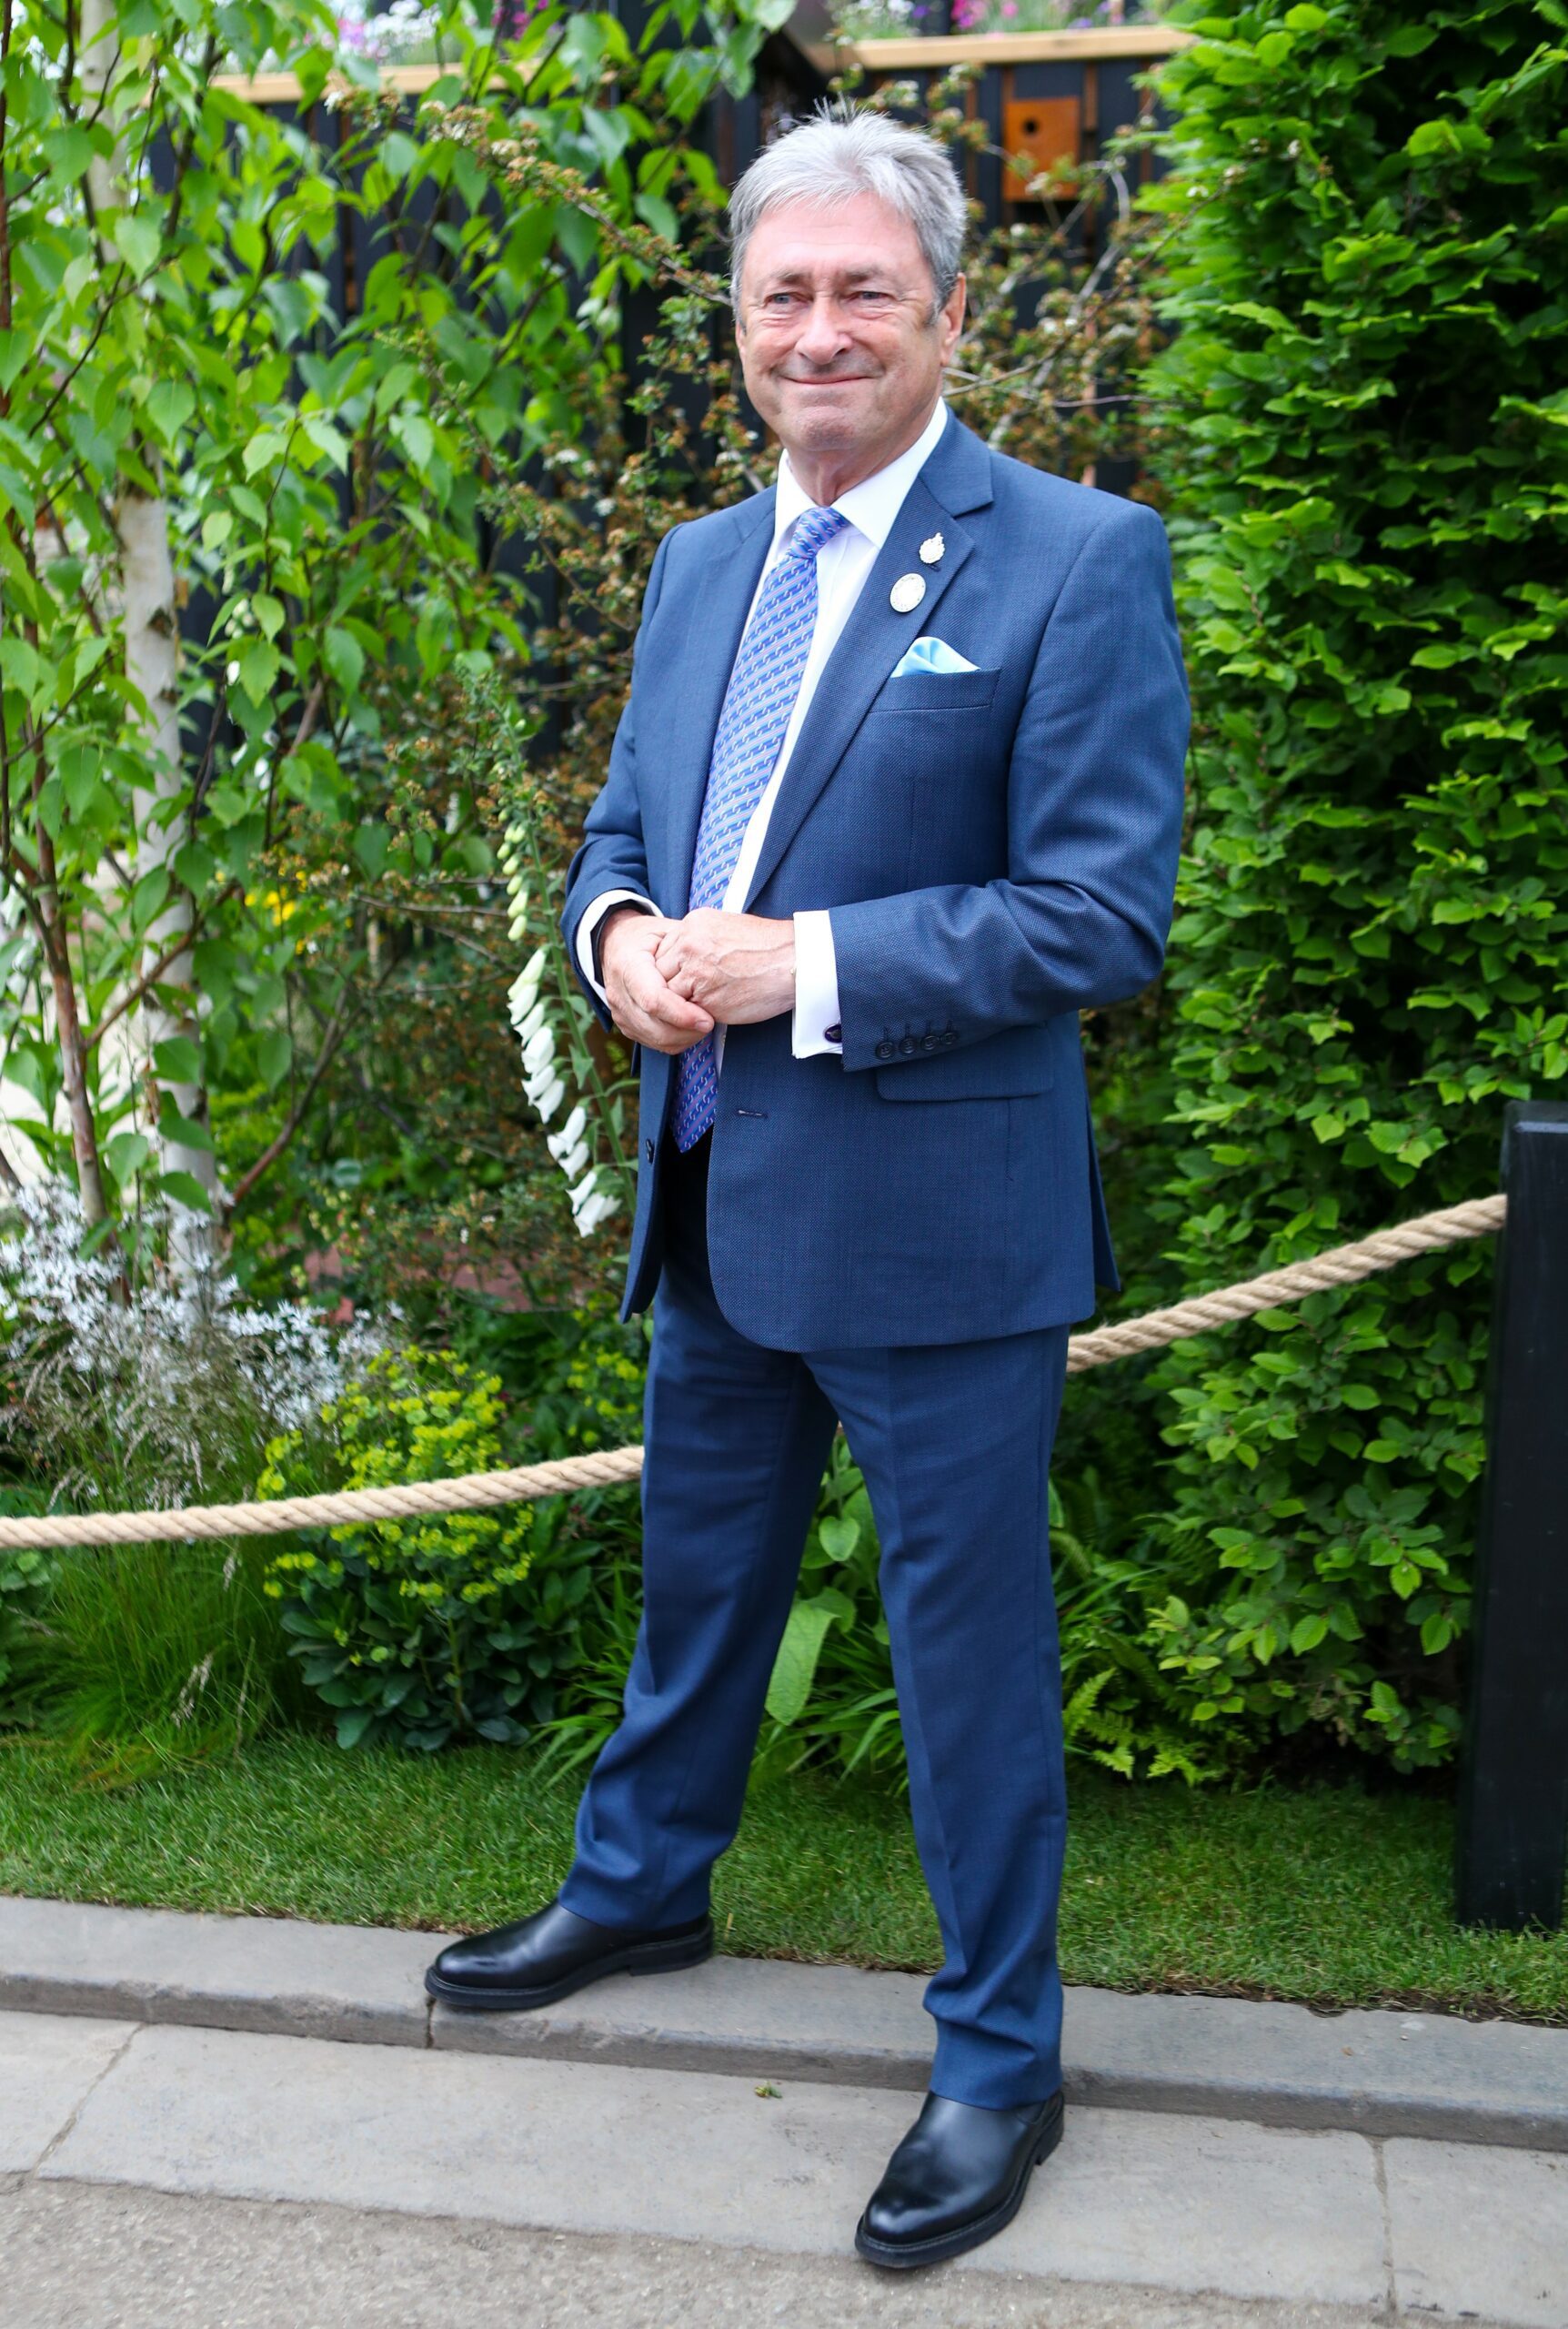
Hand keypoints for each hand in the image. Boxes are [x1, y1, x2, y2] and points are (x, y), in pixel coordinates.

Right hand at [600, 908, 713, 1055]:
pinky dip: (676, 1042)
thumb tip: (712, 968)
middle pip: (655, 1026)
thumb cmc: (648, 937)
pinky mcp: (626, 1025)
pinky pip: (654, 1044)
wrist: (617, 944)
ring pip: (655, 1040)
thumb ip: (685, 950)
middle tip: (712, 1023)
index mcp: (628, 965)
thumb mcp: (666, 931)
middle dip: (687, 1031)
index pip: (653, 1000)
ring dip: (684, 1038)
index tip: (707, 1018)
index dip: (681, 1014)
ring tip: (704, 1025)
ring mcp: (620, 1012)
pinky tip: (690, 1029)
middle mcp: (619, 993)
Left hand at [654, 910, 795, 1024]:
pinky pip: (685, 1012)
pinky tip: (707, 1015)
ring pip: (668, 995)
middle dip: (669, 987)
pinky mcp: (705, 997)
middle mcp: (688, 944)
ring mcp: (695, 971)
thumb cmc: (768, 947)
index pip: (662, 951)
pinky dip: (691, 1017)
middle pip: (659, 972)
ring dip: (679, 1005)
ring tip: (694, 1009)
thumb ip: (701, 940)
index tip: (680, 979)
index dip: (669, 969)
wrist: (794, 960)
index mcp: (693, 924)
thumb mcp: (728, 927)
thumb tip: (686, 956)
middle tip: (680, 999)